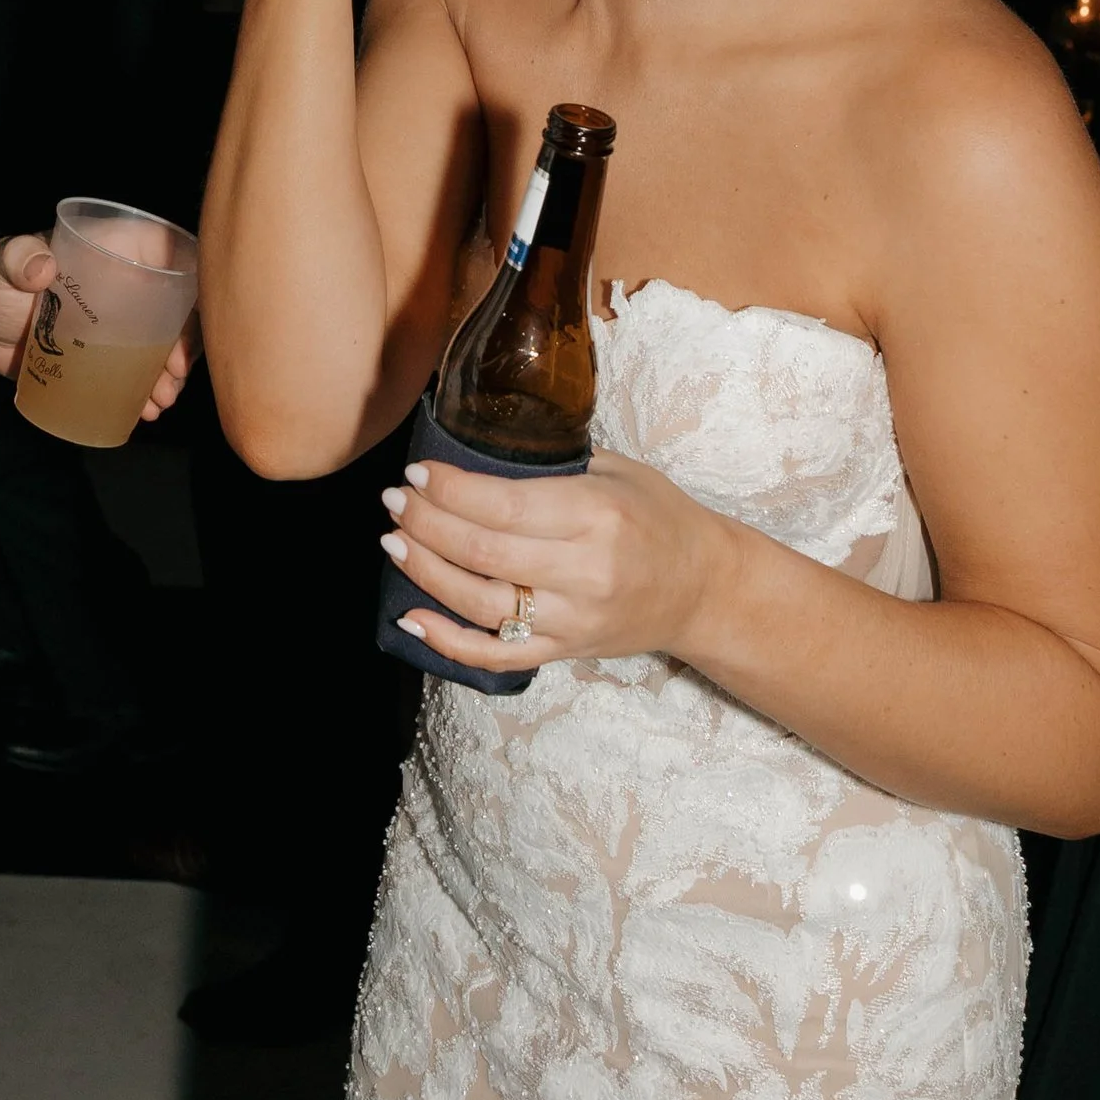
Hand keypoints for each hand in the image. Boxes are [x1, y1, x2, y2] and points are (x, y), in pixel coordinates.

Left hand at [0, 233, 195, 416]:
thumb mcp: (7, 262)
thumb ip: (20, 258)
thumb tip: (42, 268)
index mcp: (119, 251)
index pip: (175, 265)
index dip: (189, 300)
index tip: (181, 338)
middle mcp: (130, 285)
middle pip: (176, 313)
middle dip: (182, 349)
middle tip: (172, 380)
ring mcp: (121, 324)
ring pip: (162, 346)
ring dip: (168, 376)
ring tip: (158, 402)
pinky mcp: (107, 356)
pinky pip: (139, 371)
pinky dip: (147, 390)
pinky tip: (146, 409)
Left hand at [377, 448, 732, 675]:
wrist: (704, 589)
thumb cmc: (659, 517)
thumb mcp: (618, 470)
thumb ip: (554, 461)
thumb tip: (478, 444)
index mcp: (597, 515)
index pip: (505, 505)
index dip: (451, 490)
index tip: (418, 472)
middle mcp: (584, 571)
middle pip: (483, 552)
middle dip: (426, 524)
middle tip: (395, 500)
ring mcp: (573, 619)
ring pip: (480, 603)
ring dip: (426, 571)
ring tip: (394, 540)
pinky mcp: (565, 652)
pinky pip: (496, 655)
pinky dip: (447, 641)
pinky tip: (410, 617)